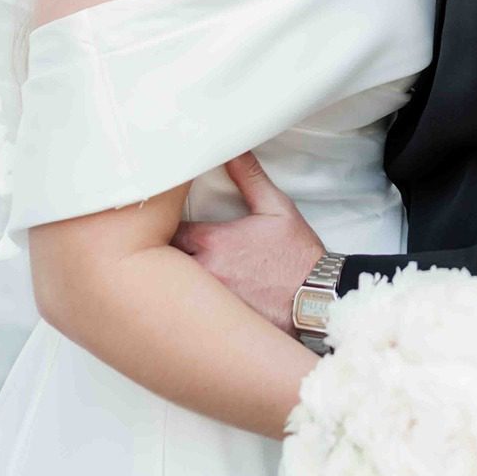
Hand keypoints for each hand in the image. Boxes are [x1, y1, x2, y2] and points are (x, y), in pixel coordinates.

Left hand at [170, 153, 324, 334]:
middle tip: (159, 250)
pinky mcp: (214, 325)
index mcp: (213, 242)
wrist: (317, 300)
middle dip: (159, 255)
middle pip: (160, 262)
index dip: (162, 226)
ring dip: (169, 283)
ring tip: (167, 277)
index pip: (167, 229)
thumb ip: (249, 177)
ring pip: (170, 291)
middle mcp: (204, 271)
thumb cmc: (298, 256)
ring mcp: (206, 301)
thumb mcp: (277, 208)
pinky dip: (183, 309)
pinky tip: (187, 304)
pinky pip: (186, 316)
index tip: (165, 222)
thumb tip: (233, 150)